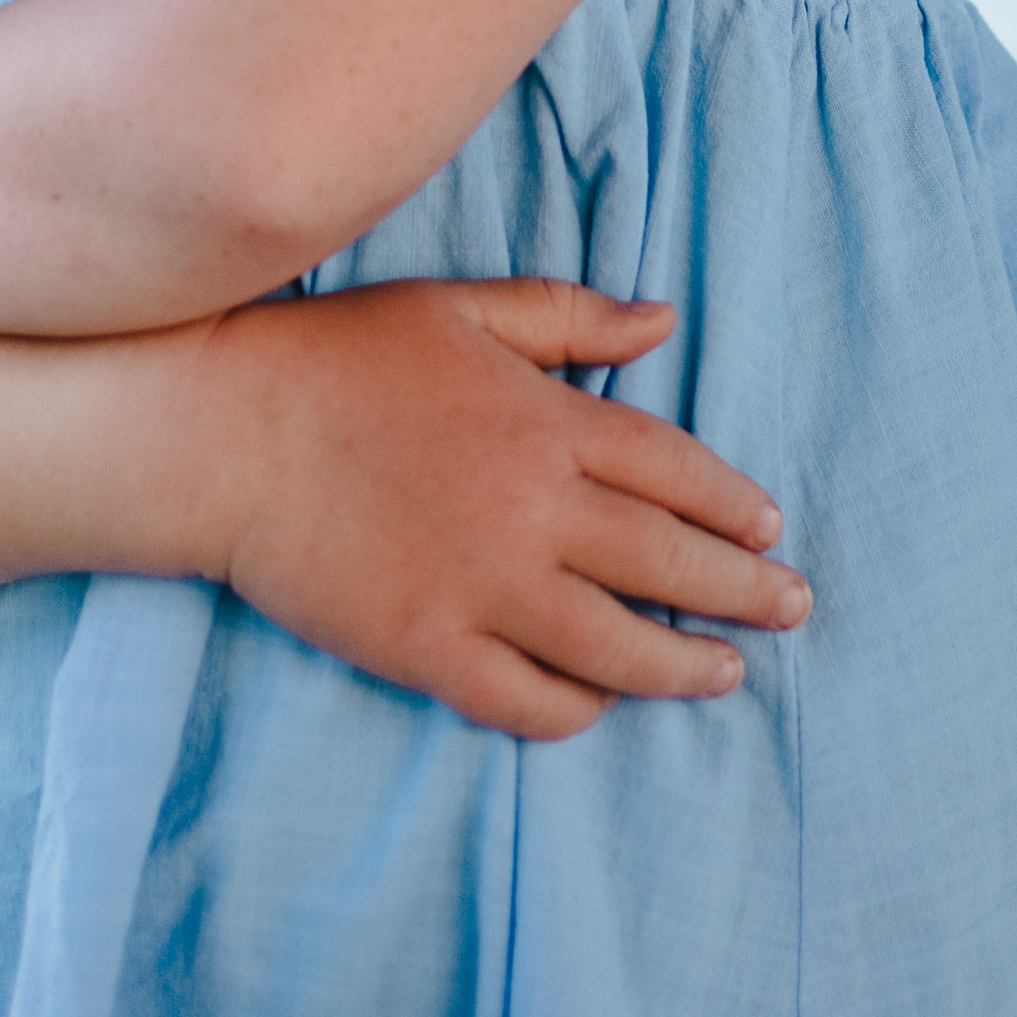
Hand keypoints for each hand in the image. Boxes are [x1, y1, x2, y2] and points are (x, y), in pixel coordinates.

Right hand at [191, 277, 808, 741]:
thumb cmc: (341, 357)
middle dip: (744, 592)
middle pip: (669, 563)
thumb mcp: (464, 308)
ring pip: (616, 648)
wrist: (223, 432)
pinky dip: (575, 708)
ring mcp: (482, 587)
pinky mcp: (429, 648)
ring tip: (725, 677)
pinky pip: (527, 699)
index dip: (732, 506)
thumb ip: (571, 318)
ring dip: (683, 667)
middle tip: (793, 609)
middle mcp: (532, 510)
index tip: (770, 529)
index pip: (676, 472)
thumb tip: (663, 320)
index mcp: (547, 422)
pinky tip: (599, 702)